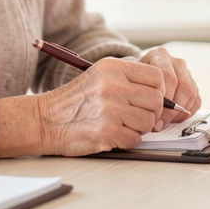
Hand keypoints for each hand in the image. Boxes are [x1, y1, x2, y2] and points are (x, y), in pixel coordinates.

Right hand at [0, 57, 166, 156]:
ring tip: (122, 125)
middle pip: (156, 100)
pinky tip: (114, 135)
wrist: (46, 120)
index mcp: (113, 68)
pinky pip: (135, 139)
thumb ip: (129, 80)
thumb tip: (163, 93)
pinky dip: (128, 140)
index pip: (156, 76)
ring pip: (148, 121)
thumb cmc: (75, 100)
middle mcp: (113, 86)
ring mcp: (110, 109)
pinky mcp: (107, 132)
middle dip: (152, 112)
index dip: (159, 90)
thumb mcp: (100, 76)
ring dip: (139, 128)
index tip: (150, 99)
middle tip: (138, 116)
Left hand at [137, 47, 201, 126]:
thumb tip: (152, 121)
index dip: (163, 98)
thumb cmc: (135, 79)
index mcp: (160, 55)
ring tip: (165, 122)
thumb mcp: (131, 79)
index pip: (167, 76)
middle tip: (160, 123)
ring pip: (191, 94)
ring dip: (179, 112)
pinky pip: (196, 101)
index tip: (153, 113)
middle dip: (172, 109)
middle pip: (183, 86)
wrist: (141, 74)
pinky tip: (173, 119)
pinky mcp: (193, 84)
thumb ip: (138, 94)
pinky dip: (187, 113)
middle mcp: (176, 62)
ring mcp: (186, 73)